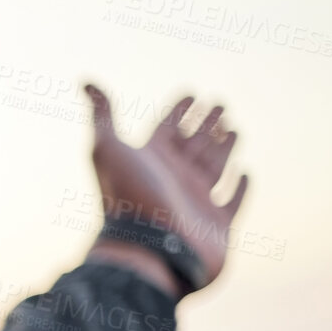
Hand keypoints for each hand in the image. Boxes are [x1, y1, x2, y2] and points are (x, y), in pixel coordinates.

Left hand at [83, 84, 249, 294]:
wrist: (149, 249)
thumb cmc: (129, 197)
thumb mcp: (108, 148)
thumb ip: (102, 115)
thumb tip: (86, 81)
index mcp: (150, 162)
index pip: (167, 129)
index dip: (178, 110)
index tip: (190, 92)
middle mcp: (172, 180)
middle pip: (192, 144)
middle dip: (206, 122)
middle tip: (220, 102)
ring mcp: (196, 202)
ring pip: (214, 167)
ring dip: (222, 148)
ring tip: (232, 129)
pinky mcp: (218, 225)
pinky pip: (234, 202)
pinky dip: (241, 188)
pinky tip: (245, 173)